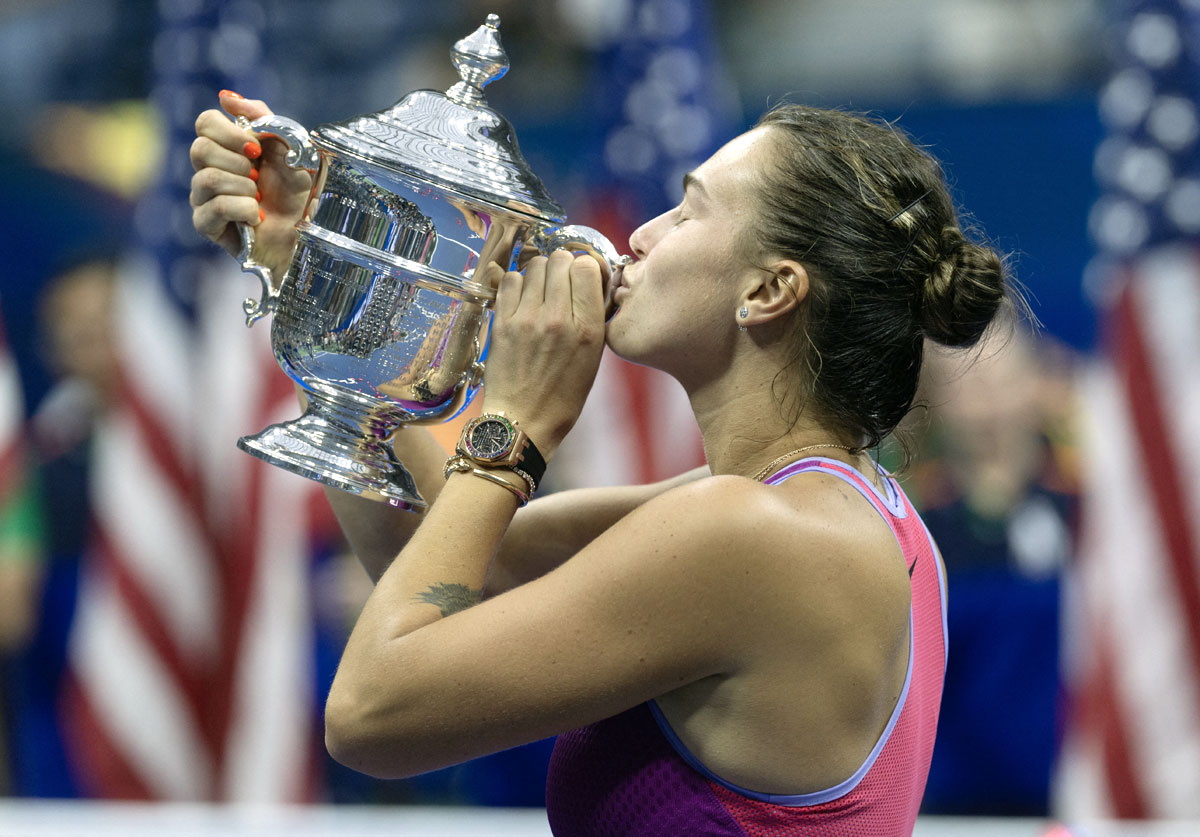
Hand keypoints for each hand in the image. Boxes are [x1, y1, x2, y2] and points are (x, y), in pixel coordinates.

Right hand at [189, 92, 311, 279]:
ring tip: (259, 200)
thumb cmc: (299, 194)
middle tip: (259, 178)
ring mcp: (204, 197)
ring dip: (244, 189)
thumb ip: (263, 117)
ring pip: (208, 178)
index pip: (205, 123)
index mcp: (227, 148)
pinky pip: (214, 207)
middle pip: (199, 149)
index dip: (230, 132)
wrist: (307, 233)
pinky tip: (254, 218)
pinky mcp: (206, 224)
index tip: (257, 150)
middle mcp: (209, 169)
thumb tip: (226, 97)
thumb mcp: (291, 148)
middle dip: (239, 163)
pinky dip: (243, 210)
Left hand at [481, 250, 605, 457]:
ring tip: (540, 293)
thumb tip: (588, 278)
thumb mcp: (593, 357)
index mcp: (588, 329)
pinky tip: (522, 300)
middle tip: (560, 284)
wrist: (524, 421)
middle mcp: (558, 319)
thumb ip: (593, 316)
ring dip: (539, 274)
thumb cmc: (562, 394)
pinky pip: (510, 280)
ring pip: (534, 265)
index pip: (587, 266)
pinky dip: (517, 283)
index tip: (582, 278)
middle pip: (560, 259)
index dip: (585, 266)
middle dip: (562, 267)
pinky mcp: (502, 323)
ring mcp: (527, 319)